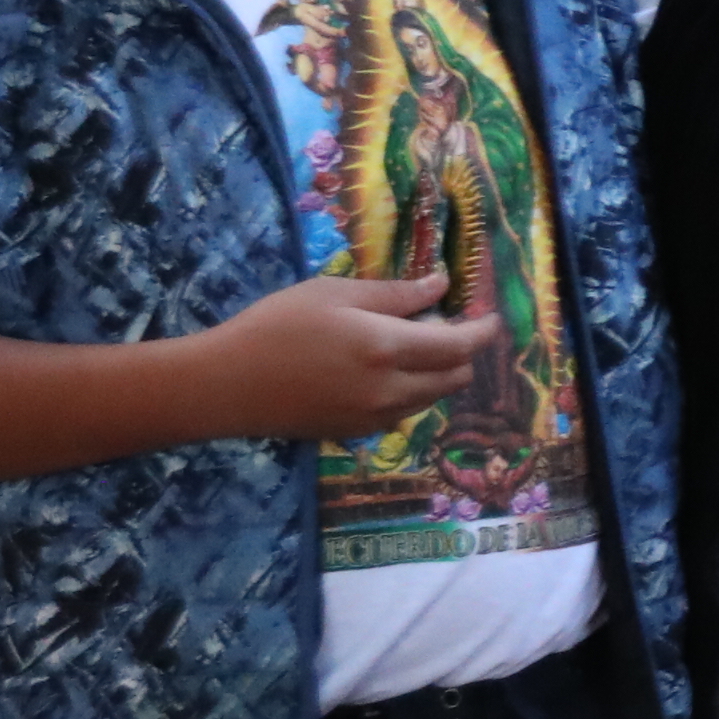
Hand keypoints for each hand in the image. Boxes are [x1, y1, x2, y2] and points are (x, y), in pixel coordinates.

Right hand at [191, 272, 491, 439]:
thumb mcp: (335, 294)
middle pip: (455, 378)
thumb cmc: (276, 326)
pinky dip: (410, 391)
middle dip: (462, 353)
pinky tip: (381, 370)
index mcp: (388, 349)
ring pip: (432, 398)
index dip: (483, 332)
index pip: (460, 346)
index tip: (492, 317)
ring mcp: (376, 418)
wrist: (226, 385)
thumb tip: (441, 285)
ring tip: (408, 344)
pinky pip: (404, 412)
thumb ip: (395, 294)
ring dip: (437, 373)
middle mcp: (392, 391)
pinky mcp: (358, 433)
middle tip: (442, 325)